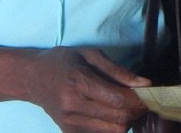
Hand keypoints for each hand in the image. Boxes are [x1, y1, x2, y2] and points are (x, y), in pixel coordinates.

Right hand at [23, 46, 149, 132]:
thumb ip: (118, 71)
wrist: (31, 77)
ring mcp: (69, 123)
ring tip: (127, 106)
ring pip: (112, 131)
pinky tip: (112, 113)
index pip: (118, 100)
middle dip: (136, 111)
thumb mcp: (90, 55)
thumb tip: (144, 84)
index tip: (149, 93)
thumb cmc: (63, 61)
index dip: (139, 100)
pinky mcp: (68, 132)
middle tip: (141, 100)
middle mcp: (73, 106)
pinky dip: (112, 126)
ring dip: (126, 120)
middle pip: (118, 119)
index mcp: (79, 82)